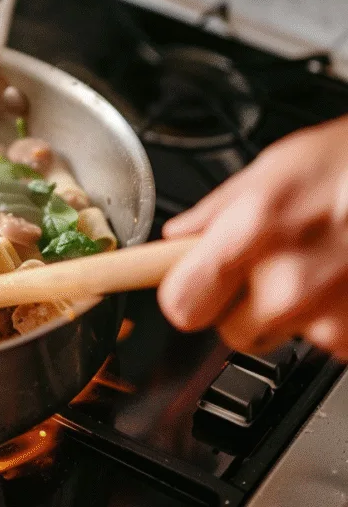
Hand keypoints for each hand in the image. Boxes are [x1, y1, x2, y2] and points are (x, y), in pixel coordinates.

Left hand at [159, 116, 347, 358]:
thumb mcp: (278, 166)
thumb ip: (218, 211)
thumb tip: (176, 240)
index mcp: (255, 232)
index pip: (181, 305)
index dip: (184, 296)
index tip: (189, 288)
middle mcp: (291, 284)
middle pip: (231, 331)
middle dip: (243, 304)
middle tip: (271, 266)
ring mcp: (332, 319)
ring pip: (282, 336)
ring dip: (293, 311)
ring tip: (321, 263)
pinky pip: (330, 341)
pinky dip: (336, 316)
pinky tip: (347, 277)